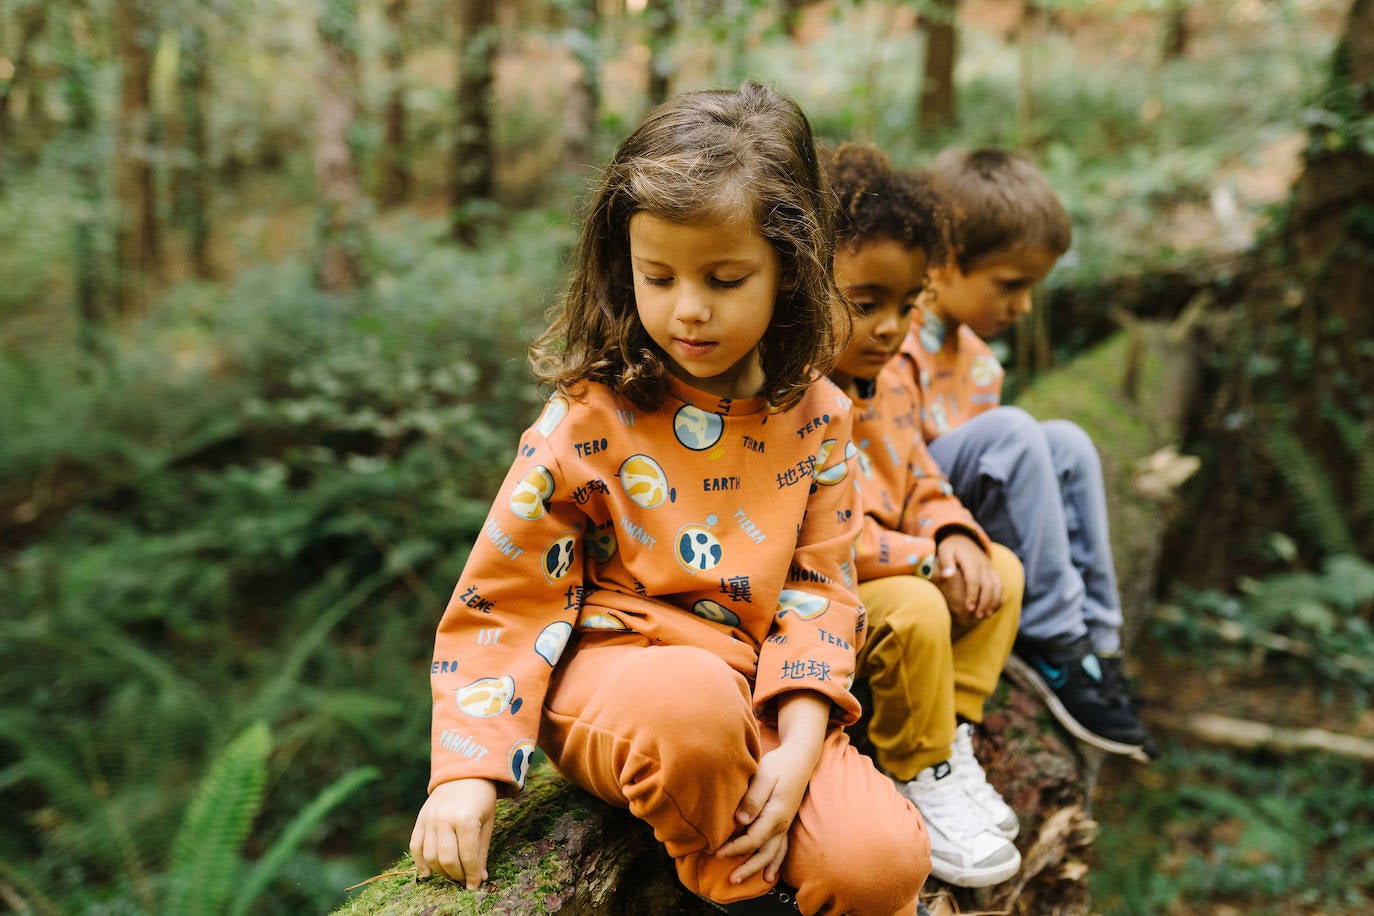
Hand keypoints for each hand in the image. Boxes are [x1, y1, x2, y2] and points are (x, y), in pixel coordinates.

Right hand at [409, 778, 497, 888]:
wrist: (464, 773)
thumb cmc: (481, 799)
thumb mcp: (487, 822)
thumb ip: (481, 851)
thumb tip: (481, 878)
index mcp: (466, 819)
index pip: (467, 856)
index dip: (472, 875)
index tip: (475, 886)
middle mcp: (444, 819)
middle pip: (446, 859)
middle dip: (457, 875)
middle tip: (464, 879)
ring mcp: (430, 819)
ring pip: (430, 856)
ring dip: (441, 871)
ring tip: (452, 874)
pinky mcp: (420, 819)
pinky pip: (415, 846)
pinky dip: (420, 862)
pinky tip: (428, 873)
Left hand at [716, 692, 826, 885]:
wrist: (800, 757)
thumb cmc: (779, 764)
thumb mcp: (764, 775)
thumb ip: (752, 798)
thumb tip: (740, 820)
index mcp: (775, 814)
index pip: (752, 839)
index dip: (734, 848)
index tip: (717, 852)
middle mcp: (782, 824)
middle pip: (763, 852)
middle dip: (747, 866)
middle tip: (731, 879)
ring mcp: (785, 825)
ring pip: (773, 853)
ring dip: (759, 868)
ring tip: (745, 879)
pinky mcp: (785, 822)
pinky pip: (782, 849)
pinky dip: (775, 863)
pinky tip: (769, 874)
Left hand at [933, 533, 1001, 620]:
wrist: (964, 539)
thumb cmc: (951, 548)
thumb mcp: (945, 551)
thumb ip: (946, 562)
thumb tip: (948, 575)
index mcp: (971, 561)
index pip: (974, 580)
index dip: (972, 595)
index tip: (968, 608)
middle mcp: (984, 565)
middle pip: (988, 586)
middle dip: (984, 602)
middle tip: (978, 616)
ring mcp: (990, 569)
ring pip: (997, 586)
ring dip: (993, 602)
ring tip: (986, 615)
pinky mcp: (993, 572)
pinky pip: (1000, 586)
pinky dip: (999, 598)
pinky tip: (993, 610)